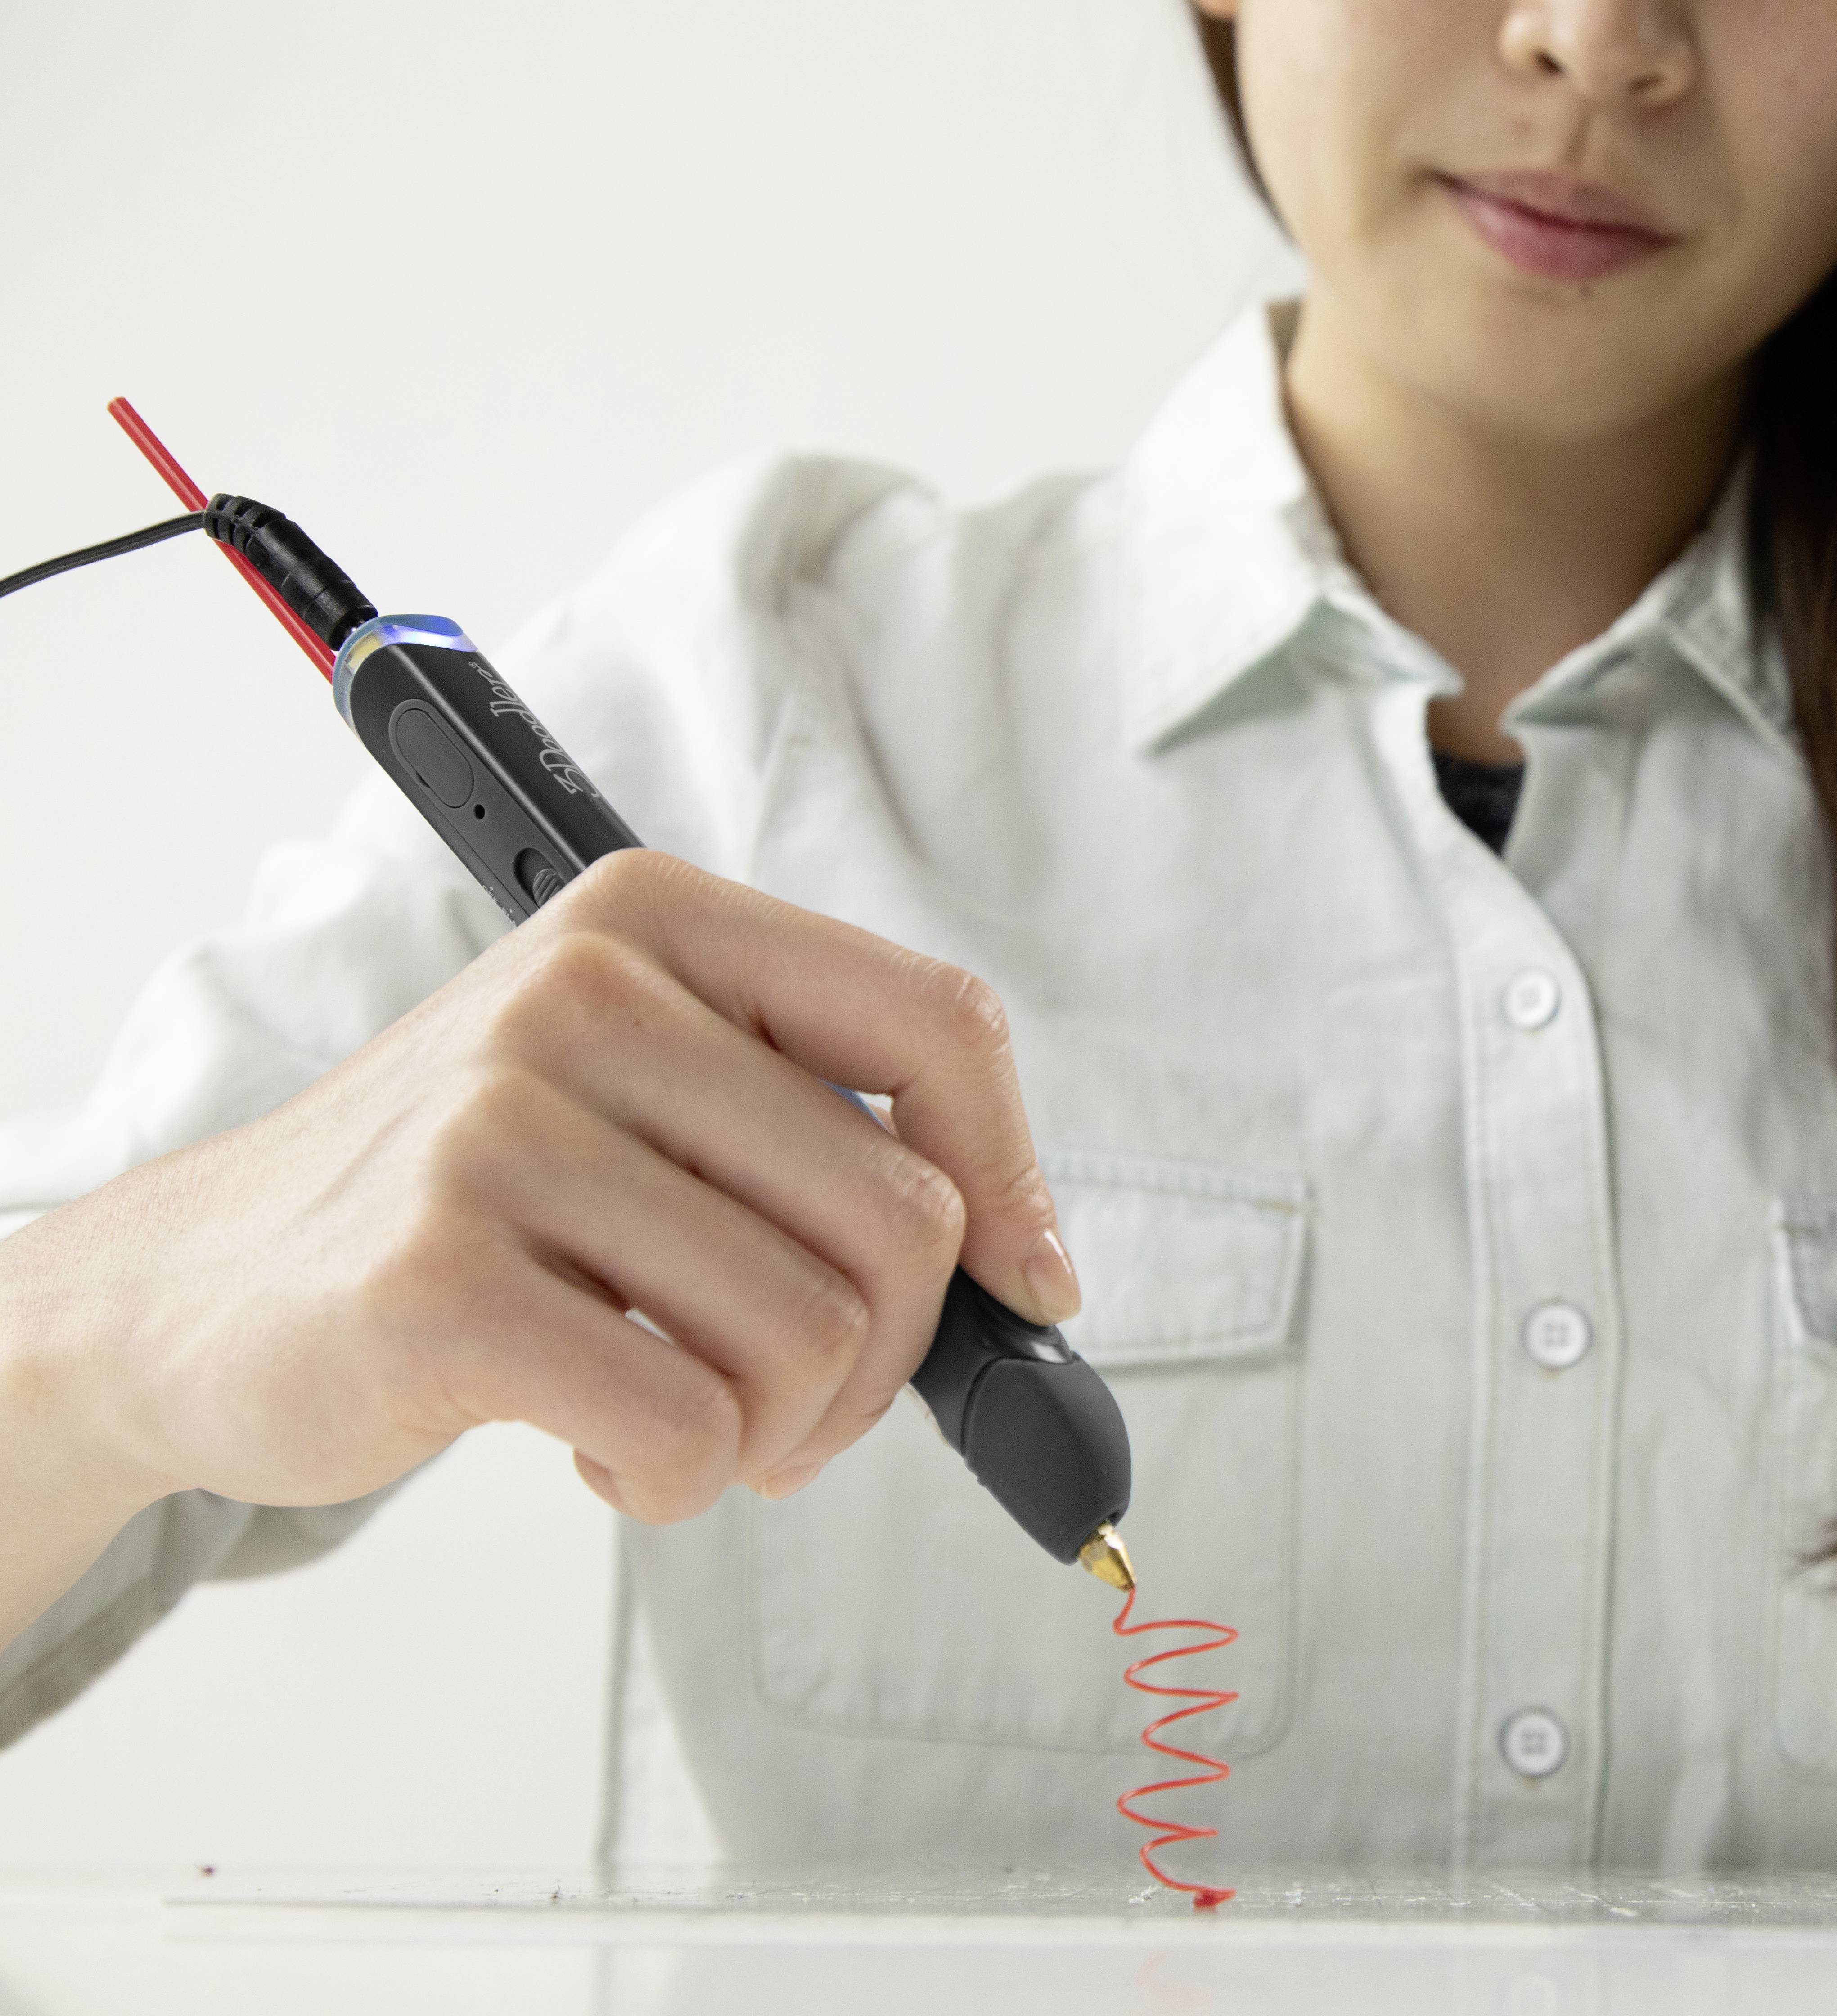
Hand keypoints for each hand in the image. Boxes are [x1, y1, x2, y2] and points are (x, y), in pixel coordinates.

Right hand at [0, 849, 1077, 1531]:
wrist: (198, 1290)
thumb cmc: (475, 1210)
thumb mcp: (649, 1107)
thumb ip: (822, 1144)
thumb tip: (1030, 1270)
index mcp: (657, 921)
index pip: (938, 1024)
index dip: (1014, 1178)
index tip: (1026, 1285)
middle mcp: (581, 991)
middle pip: (900, 1215)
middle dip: (886, 1360)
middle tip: (795, 1403)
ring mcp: (498, 1128)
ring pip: (811, 1336)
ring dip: (776, 1430)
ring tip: (677, 1416)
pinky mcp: (440, 1277)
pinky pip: (688, 1426)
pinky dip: (677, 1478)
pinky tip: (598, 1446)